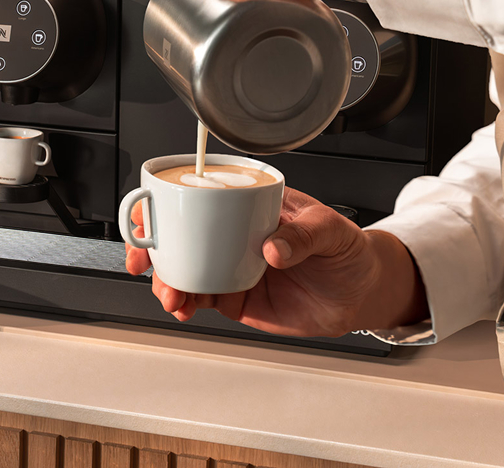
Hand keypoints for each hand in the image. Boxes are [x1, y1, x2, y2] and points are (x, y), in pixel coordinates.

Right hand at [125, 187, 426, 337]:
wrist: (360, 292)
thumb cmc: (346, 248)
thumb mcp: (330, 230)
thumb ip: (303, 236)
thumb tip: (272, 248)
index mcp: (248, 204)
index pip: (198, 194)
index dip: (164, 203)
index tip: (148, 216)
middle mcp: (232, 232)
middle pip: (178, 233)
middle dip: (151, 247)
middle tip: (144, 262)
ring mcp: (230, 263)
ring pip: (183, 268)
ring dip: (167, 280)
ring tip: (172, 295)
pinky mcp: (235, 295)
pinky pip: (201, 296)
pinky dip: (186, 302)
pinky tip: (184, 308)